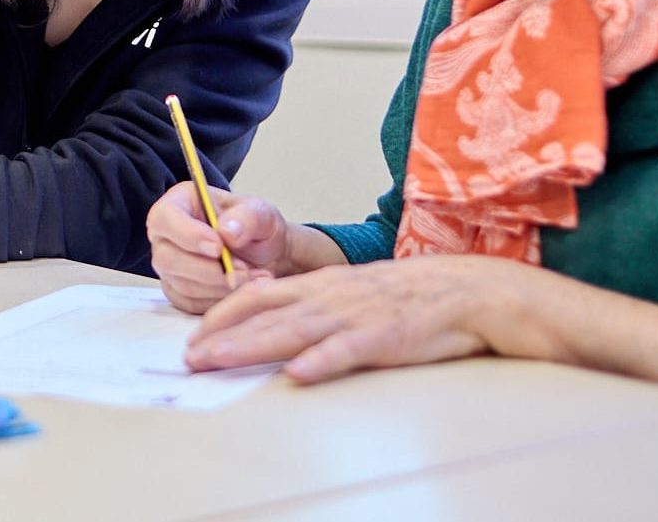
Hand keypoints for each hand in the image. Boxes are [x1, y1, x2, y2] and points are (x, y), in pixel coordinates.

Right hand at [147, 181, 284, 313]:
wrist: (268, 258)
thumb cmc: (257, 230)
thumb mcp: (263, 214)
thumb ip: (248, 218)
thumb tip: (226, 232)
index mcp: (179, 203)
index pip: (164, 217)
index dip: (187, 234)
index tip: (218, 247)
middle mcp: (166, 235)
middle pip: (167, 257)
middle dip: (208, 269)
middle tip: (243, 269)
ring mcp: (169, 266)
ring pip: (181, 284)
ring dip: (219, 285)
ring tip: (252, 277)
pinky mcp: (177, 291)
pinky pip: (190, 303)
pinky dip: (218, 300)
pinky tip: (240, 289)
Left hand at [183, 255, 523, 381]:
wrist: (468, 290)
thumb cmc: (406, 297)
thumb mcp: (351, 292)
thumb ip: (314, 306)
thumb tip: (275, 324)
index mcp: (320, 284)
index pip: (258, 295)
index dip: (223, 315)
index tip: (194, 336)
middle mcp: (330, 295)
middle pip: (266, 314)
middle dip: (223, 335)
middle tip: (189, 356)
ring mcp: (355, 315)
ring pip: (294, 330)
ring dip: (252, 345)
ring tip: (219, 360)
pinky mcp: (385, 336)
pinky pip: (348, 350)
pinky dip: (322, 361)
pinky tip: (298, 373)